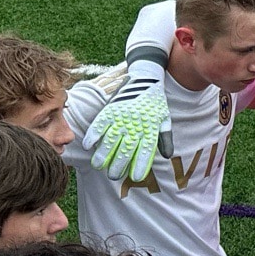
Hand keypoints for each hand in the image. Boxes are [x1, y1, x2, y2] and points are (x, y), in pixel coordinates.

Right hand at [82, 58, 173, 181]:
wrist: (146, 78)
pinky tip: (88, 146)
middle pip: (126, 149)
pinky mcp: (111, 109)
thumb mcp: (164, 119)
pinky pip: (100, 124)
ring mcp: (122, 116)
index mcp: (150, 127)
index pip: (146, 150)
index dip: (141, 164)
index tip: (137, 177)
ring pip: (111, 139)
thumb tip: (166, 156)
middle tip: (113, 176)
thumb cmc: (154, 102)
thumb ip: (165, 138)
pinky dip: (94, 134)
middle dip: (119, 165)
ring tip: (99, 166)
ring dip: (103, 154)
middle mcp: (136, 124)